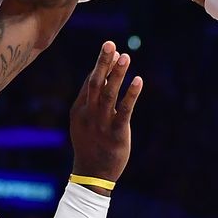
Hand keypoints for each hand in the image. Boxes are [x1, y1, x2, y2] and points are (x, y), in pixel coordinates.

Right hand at [68, 42, 142, 182]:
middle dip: (103, 62)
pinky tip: (138, 80)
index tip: (110, 49)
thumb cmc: (91, 145)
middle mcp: (89, 114)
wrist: (92, 174)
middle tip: (110, 43)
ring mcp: (102, 123)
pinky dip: (131, 94)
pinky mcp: (116, 133)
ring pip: (108, 94)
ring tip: (125, 56)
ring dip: (116, 74)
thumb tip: (101, 78)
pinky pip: (124, 110)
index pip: (89, 82)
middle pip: (95, 83)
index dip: (100, 65)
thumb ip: (90, 101)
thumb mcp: (84, 122)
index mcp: (79, 110)